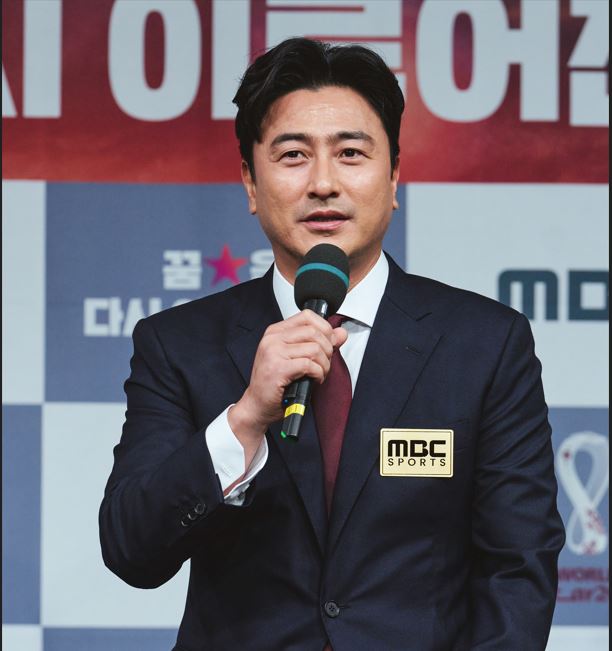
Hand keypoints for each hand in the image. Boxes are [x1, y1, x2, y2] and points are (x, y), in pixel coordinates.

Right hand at [228, 310, 347, 456]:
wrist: (257, 405)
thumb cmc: (275, 383)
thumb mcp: (298, 358)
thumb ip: (320, 343)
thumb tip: (340, 333)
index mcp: (276, 332)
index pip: (307, 316)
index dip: (325, 328)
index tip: (329, 343)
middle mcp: (273, 339)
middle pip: (314, 332)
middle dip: (328, 349)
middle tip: (325, 363)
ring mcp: (273, 352)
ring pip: (314, 349)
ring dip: (324, 364)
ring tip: (320, 374)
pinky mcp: (277, 368)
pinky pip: (309, 364)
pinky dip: (318, 373)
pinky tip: (314, 379)